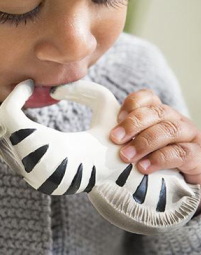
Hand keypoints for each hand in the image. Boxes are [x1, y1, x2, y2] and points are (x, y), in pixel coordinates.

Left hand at [109, 88, 200, 216]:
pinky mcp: (196, 156)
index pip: (148, 97)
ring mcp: (188, 136)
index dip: (133, 103)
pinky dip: (160, 159)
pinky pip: (180, 153)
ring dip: (144, 142)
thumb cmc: (155, 162)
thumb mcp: (138, 145)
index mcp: (159, 113)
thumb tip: (92, 137)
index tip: (117, 116)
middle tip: (115, 138)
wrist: (183, 187)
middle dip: (133, 123)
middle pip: (156, 111)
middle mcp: (175, 120)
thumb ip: (122, 138)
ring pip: (168, 129)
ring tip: (126, 156)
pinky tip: (145, 168)